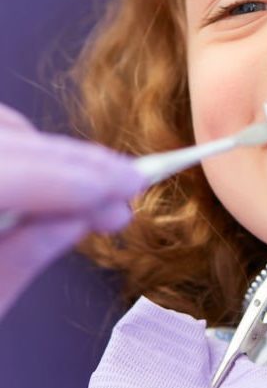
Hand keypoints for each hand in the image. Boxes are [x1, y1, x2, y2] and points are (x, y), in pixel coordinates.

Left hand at [0, 103, 146, 320]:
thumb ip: (26, 256)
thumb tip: (84, 216)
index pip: (5, 175)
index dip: (74, 177)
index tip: (129, 184)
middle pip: (9, 142)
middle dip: (78, 163)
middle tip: (132, 182)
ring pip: (7, 131)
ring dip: (59, 155)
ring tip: (101, 189)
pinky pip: (1, 139)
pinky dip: (35, 154)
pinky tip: (59, 182)